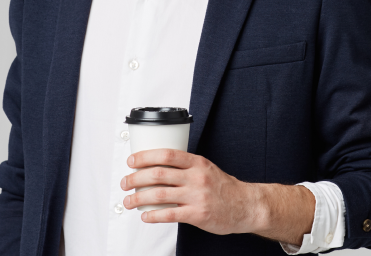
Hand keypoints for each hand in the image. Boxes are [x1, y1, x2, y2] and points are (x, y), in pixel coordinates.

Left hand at [120, 149, 262, 234]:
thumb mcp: (206, 168)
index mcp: (197, 162)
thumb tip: (158, 165)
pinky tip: (145, 215)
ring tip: (128, 200)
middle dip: (136, 177)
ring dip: (139, 197)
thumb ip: (186, 166)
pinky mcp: (197, 215)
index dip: (145, 156)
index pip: (166, 154)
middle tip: (125, 181)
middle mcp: (196, 177)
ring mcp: (197, 196)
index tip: (132, 160)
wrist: (245, 205)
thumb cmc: (223, 187)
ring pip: (160, 194)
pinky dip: (153, 215)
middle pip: (158, 174)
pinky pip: (169, 214)